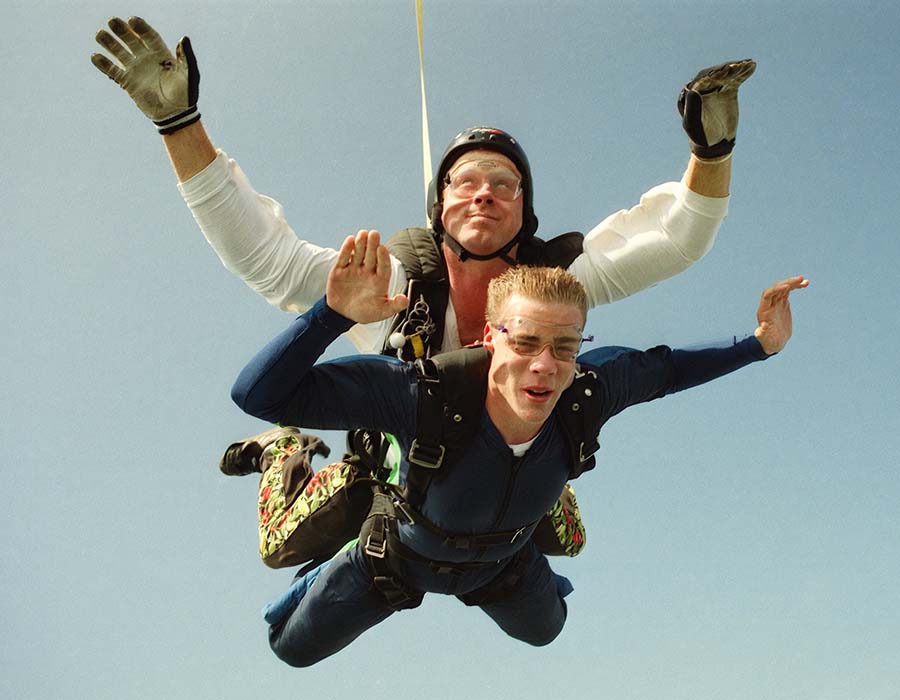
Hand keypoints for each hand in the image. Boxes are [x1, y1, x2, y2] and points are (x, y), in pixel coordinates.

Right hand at [91, 16, 199, 133]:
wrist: (175, 115)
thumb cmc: (186, 95)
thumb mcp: (189, 75)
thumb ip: (186, 57)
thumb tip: (184, 38)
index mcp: (161, 54)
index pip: (148, 36)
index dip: (140, 27)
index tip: (132, 20)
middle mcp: (146, 58)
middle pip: (131, 40)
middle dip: (122, 30)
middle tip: (112, 21)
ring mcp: (136, 69)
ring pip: (119, 52)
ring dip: (109, 43)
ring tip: (100, 35)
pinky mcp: (128, 82)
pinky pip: (113, 70)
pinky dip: (104, 64)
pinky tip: (95, 56)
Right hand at [326, 230, 408, 324]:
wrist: (342, 315)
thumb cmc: (365, 312)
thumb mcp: (381, 312)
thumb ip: (394, 306)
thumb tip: (405, 300)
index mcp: (380, 280)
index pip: (383, 266)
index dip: (383, 257)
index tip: (382, 248)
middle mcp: (368, 271)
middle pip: (371, 256)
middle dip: (372, 245)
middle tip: (374, 234)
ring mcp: (354, 269)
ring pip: (358, 254)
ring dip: (360, 244)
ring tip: (362, 234)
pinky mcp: (340, 270)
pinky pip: (344, 258)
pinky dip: (346, 250)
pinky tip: (350, 240)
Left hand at [678, 59, 755, 158]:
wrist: (715, 143)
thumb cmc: (700, 135)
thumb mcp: (693, 124)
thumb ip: (692, 108)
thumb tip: (692, 90)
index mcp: (691, 94)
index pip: (701, 81)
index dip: (712, 75)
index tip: (722, 71)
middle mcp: (703, 88)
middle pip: (715, 75)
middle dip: (726, 69)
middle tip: (736, 66)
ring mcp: (716, 87)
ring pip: (727, 75)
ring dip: (737, 68)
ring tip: (748, 63)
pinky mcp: (728, 90)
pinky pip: (736, 79)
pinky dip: (744, 73)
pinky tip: (752, 65)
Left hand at [754, 276, 808, 354]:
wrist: (773, 342)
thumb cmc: (767, 341)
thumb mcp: (764, 338)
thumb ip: (762, 333)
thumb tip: (763, 327)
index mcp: (764, 311)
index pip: (768, 295)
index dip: (776, 289)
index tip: (787, 286)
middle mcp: (769, 305)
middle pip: (776, 289)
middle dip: (787, 283)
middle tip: (800, 279)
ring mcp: (776, 303)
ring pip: (783, 289)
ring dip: (793, 283)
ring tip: (805, 281)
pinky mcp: (783, 304)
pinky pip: (788, 292)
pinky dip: (795, 287)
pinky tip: (804, 284)